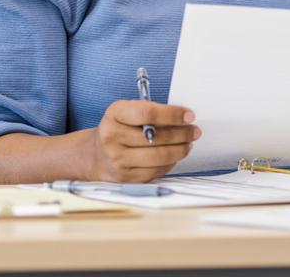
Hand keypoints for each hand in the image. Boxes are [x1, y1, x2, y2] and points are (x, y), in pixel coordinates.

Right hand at [84, 100, 199, 181]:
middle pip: (156, 137)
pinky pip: (156, 171)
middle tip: (194, 131)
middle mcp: (112, 137)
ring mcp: (118, 159)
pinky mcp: (126, 177)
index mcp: (114, 114)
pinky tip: (174, 156)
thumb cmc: (118, 129)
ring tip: (188, 144)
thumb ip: (150, 112)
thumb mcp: (126, 112)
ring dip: (180, 150)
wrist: (95, 156)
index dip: (172, 114)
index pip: (147, 113)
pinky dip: (170, 163)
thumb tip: (183, 118)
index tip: (189, 115)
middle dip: (182, 134)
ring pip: (159, 156)